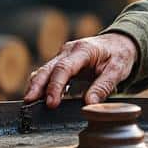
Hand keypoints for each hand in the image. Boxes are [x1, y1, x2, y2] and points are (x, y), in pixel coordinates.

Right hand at [23, 32, 138, 107]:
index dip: (55, 86)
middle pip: (48, 68)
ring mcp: (63, 55)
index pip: (64, 68)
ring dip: (36, 86)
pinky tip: (37, 97)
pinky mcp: (61, 62)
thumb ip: (103, 87)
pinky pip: (48, 73)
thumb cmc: (119, 55)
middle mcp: (69, 50)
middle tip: (29, 102)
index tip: (51, 103)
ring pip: (44, 70)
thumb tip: (89, 104)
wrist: (119, 43)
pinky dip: (41, 84)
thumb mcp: (117, 70)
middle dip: (37, 86)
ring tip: (28, 102)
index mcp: (83, 50)